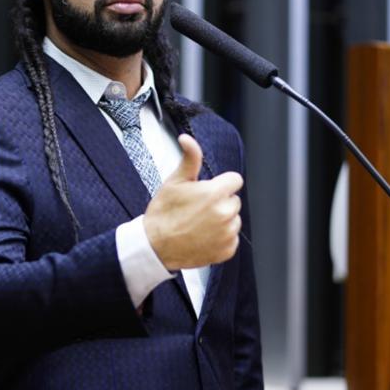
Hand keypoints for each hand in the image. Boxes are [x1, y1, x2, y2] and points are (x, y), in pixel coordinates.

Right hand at [143, 134, 242, 269]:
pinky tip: (203, 236)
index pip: (234, 180)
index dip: (220, 183)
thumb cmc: (163, 214)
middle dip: (220, 202)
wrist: (154, 246)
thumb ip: (190, 159)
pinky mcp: (227, 250)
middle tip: (198, 208)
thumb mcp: (174, 182)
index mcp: (215, 193)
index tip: (208, 190)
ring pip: (233, 220)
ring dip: (222, 220)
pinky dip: (221, 238)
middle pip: (233, 200)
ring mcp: (227, 233)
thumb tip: (187, 139)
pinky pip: (231, 239)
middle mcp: (225, 214)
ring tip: (199, 224)